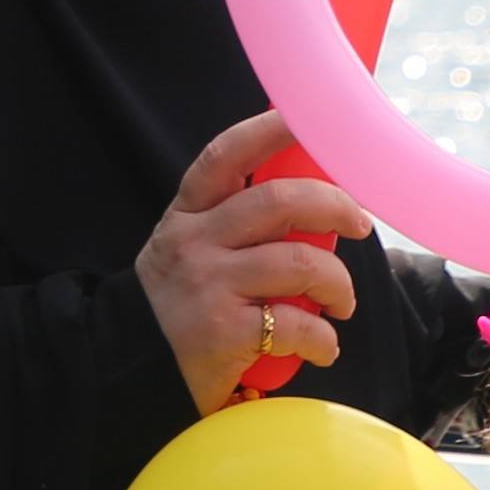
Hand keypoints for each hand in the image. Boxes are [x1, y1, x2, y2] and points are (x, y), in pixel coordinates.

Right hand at [139, 113, 371, 414]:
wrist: (130, 369)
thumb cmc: (178, 304)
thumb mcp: (188, 248)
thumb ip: (232, 221)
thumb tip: (309, 199)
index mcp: (187, 214)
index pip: (226, 156)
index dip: (270, 130)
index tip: (310, 120)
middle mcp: (195, 242)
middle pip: (279, 202)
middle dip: (335, 207)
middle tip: (359, 225)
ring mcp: (209, 285)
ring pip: (300, 263)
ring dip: (338, 284)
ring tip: (340, 301)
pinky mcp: (223, 333)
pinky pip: (297, 324)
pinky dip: (324, 339)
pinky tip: (323, 347)